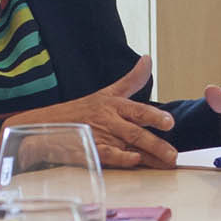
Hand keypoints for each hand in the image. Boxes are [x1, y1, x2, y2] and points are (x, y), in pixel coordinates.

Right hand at [5, 54, 178, 167]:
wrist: (47, 124)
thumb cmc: (82, 110)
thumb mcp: (107, 92)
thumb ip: (132, 79)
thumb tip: (147, 59)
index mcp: (115, 105)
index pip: (139, 111)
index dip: (155, 116)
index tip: (169, 123)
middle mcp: (110, 120)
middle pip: (136, 131)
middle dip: (156, 142)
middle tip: (173, 153)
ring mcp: (100, 135)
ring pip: (128, 144)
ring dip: (148, 154)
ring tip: (166, 162)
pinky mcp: (90, 150)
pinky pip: (108, 155)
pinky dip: (121, 158)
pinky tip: (133, 161)